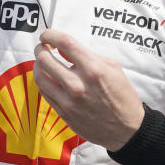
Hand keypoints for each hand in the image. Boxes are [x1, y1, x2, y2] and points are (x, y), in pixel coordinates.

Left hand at [32, 29, 144, 151]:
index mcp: (93, 69)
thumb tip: (63, 49)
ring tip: (43, 62)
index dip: (50, 35)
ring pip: (39, 76)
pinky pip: (44, 92)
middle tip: (43, 48)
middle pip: (44, 59)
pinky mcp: (63, 113)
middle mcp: (78, 84)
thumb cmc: (122, 96)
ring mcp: (69, 101)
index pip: (64, 43)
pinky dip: (43, 81)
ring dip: (38, 65)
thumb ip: (87, 55)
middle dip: (40, 49)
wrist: (127, 130)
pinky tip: (48, 78)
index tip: (47, 35)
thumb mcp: (112, 67)